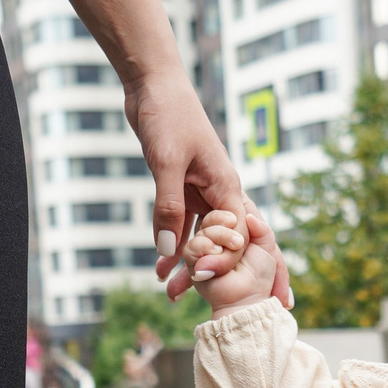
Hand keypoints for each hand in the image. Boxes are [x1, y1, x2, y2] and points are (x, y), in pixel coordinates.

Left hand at [126, 75, 292, 308]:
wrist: (152, 82)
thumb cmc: (167, 114)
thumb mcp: (166, 163)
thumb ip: (168, 208)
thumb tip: (172, 253)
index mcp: (227, 184)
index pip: (236, 236)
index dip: (227, 265)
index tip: (213, 290)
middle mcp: (219, 189)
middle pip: (224, 241)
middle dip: (217, 273)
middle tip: (207, 305)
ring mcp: (201, 188)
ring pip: (199, 235)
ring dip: (187, 263)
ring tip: (170, 293)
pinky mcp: (182, 184)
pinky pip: (180, 222)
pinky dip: (171, 243)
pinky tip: (160, 265)